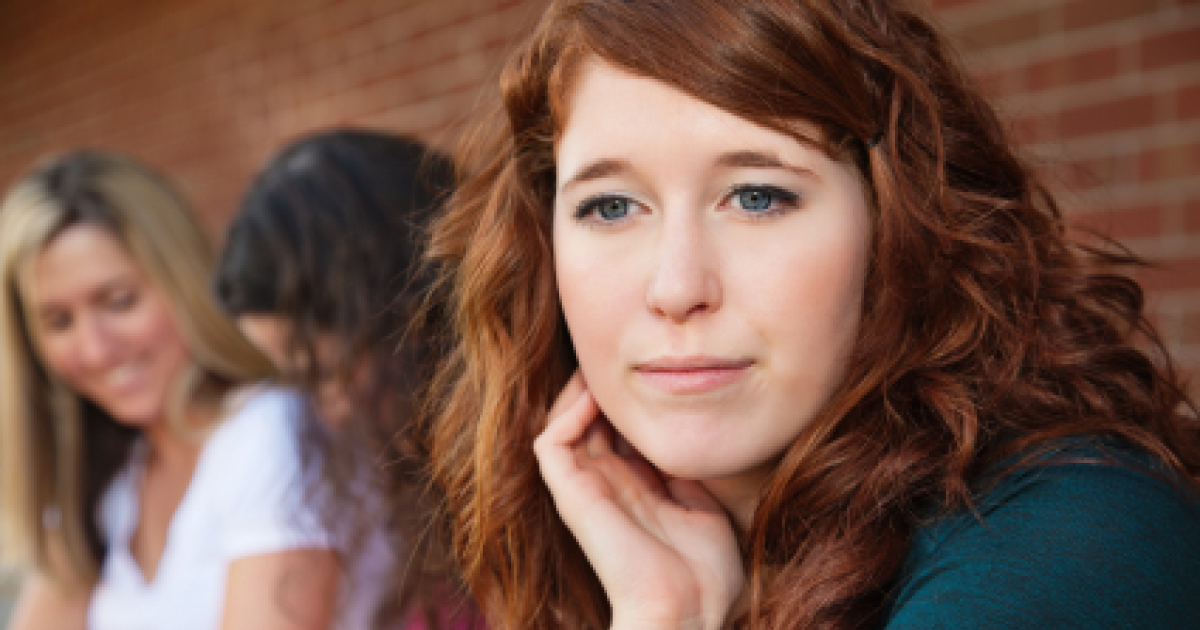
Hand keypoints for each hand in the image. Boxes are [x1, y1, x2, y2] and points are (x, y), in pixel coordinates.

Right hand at [533, 372, 744, 629]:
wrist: (692, 610)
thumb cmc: (704, 573)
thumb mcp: (704, 504)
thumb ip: (686, 471)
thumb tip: (683, 434)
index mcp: (634, 489)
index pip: (616, 432)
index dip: (628, 400)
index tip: (650, 369)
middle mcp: (605, 486)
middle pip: (587, 422)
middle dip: (601, 386)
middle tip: (620, 354)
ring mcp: (585, 490)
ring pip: (562, 425)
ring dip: (579, 392)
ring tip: (602, 366)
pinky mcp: (572, 495)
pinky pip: (550, 443)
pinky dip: (567, 412)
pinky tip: (596, 396)